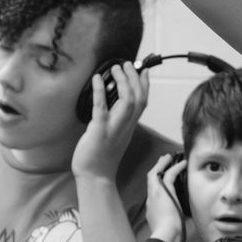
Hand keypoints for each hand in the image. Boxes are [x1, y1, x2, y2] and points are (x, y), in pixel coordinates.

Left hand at [73, 61, 147, 180]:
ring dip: (123, 82)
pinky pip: (102, 108)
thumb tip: (113, 106)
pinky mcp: (99, 131)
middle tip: (127, 64)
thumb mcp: (115, 136)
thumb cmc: (101, 158)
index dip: (145, 85)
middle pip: (139, 99)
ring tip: (116, 68)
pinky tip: (96, 80)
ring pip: (127, 102)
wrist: (96, 177)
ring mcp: (114, 128)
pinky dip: (100, 92)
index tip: (143, 71)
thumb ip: (118, 122)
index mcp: (130, 127)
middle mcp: (126, 126)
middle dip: (135, 78)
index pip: (143, 102)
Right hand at [146, 153, 187, 241]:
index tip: (162, 179)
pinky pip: (169, 174)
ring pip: (155, 174)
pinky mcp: (164, 191)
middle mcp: (151, 201)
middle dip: (156, 170)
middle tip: (162, 161)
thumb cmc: (169, 237)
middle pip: (151, 180)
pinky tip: (183, 162)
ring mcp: (155, 195)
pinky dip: (175, 167)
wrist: (166, 237)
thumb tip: (180, 227)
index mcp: (152, 211)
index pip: (153, 194)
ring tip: (169, 157)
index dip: (157, 185)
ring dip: (162, 164)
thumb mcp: (168, 230)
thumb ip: (171, 225)